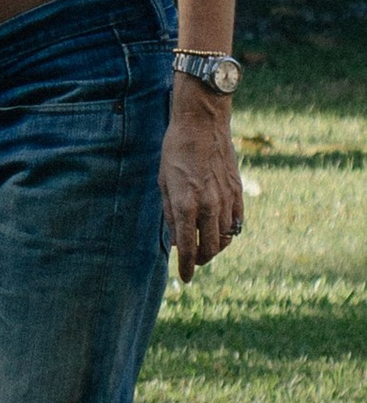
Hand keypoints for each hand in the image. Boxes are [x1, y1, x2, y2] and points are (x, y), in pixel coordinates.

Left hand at [159, 83, 243, 282]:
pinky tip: (222, 232)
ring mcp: (226, 199)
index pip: (188, 248)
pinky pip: (238, 222)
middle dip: (202, 260)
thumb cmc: (175, 151)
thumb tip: (176, 240)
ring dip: (217, 247)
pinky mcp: (238, 191)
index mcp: (185, 204)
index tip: (185, 277)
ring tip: (207, 248)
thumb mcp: (163, 182)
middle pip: (210, 248)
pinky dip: (230, 232)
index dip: (186, 267)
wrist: (202, 124)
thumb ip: (169, 213)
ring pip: (226, 237)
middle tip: (196, 263)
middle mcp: (208, 205)